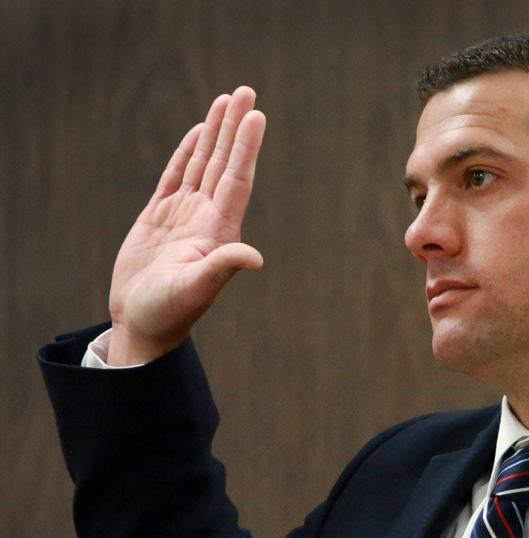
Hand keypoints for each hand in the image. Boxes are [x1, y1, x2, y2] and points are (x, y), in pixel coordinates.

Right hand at [107, 86, 266, 364]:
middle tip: (245, 91)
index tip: (256, 116)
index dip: (245, 147)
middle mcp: (206, 218)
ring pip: (202, 164)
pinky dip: (186, 153)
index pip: (236, 179)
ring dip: (215, 133)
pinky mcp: (159, 218)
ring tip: (226, 101)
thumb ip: (222, 267)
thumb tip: (255, 258)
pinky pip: (176, 176)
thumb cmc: (169, 313)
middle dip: (234, 127)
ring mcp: (183, 216)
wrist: (142, 325)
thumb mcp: (196, 289)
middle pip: (224, 163)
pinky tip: (199, 134)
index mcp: (219, 231)